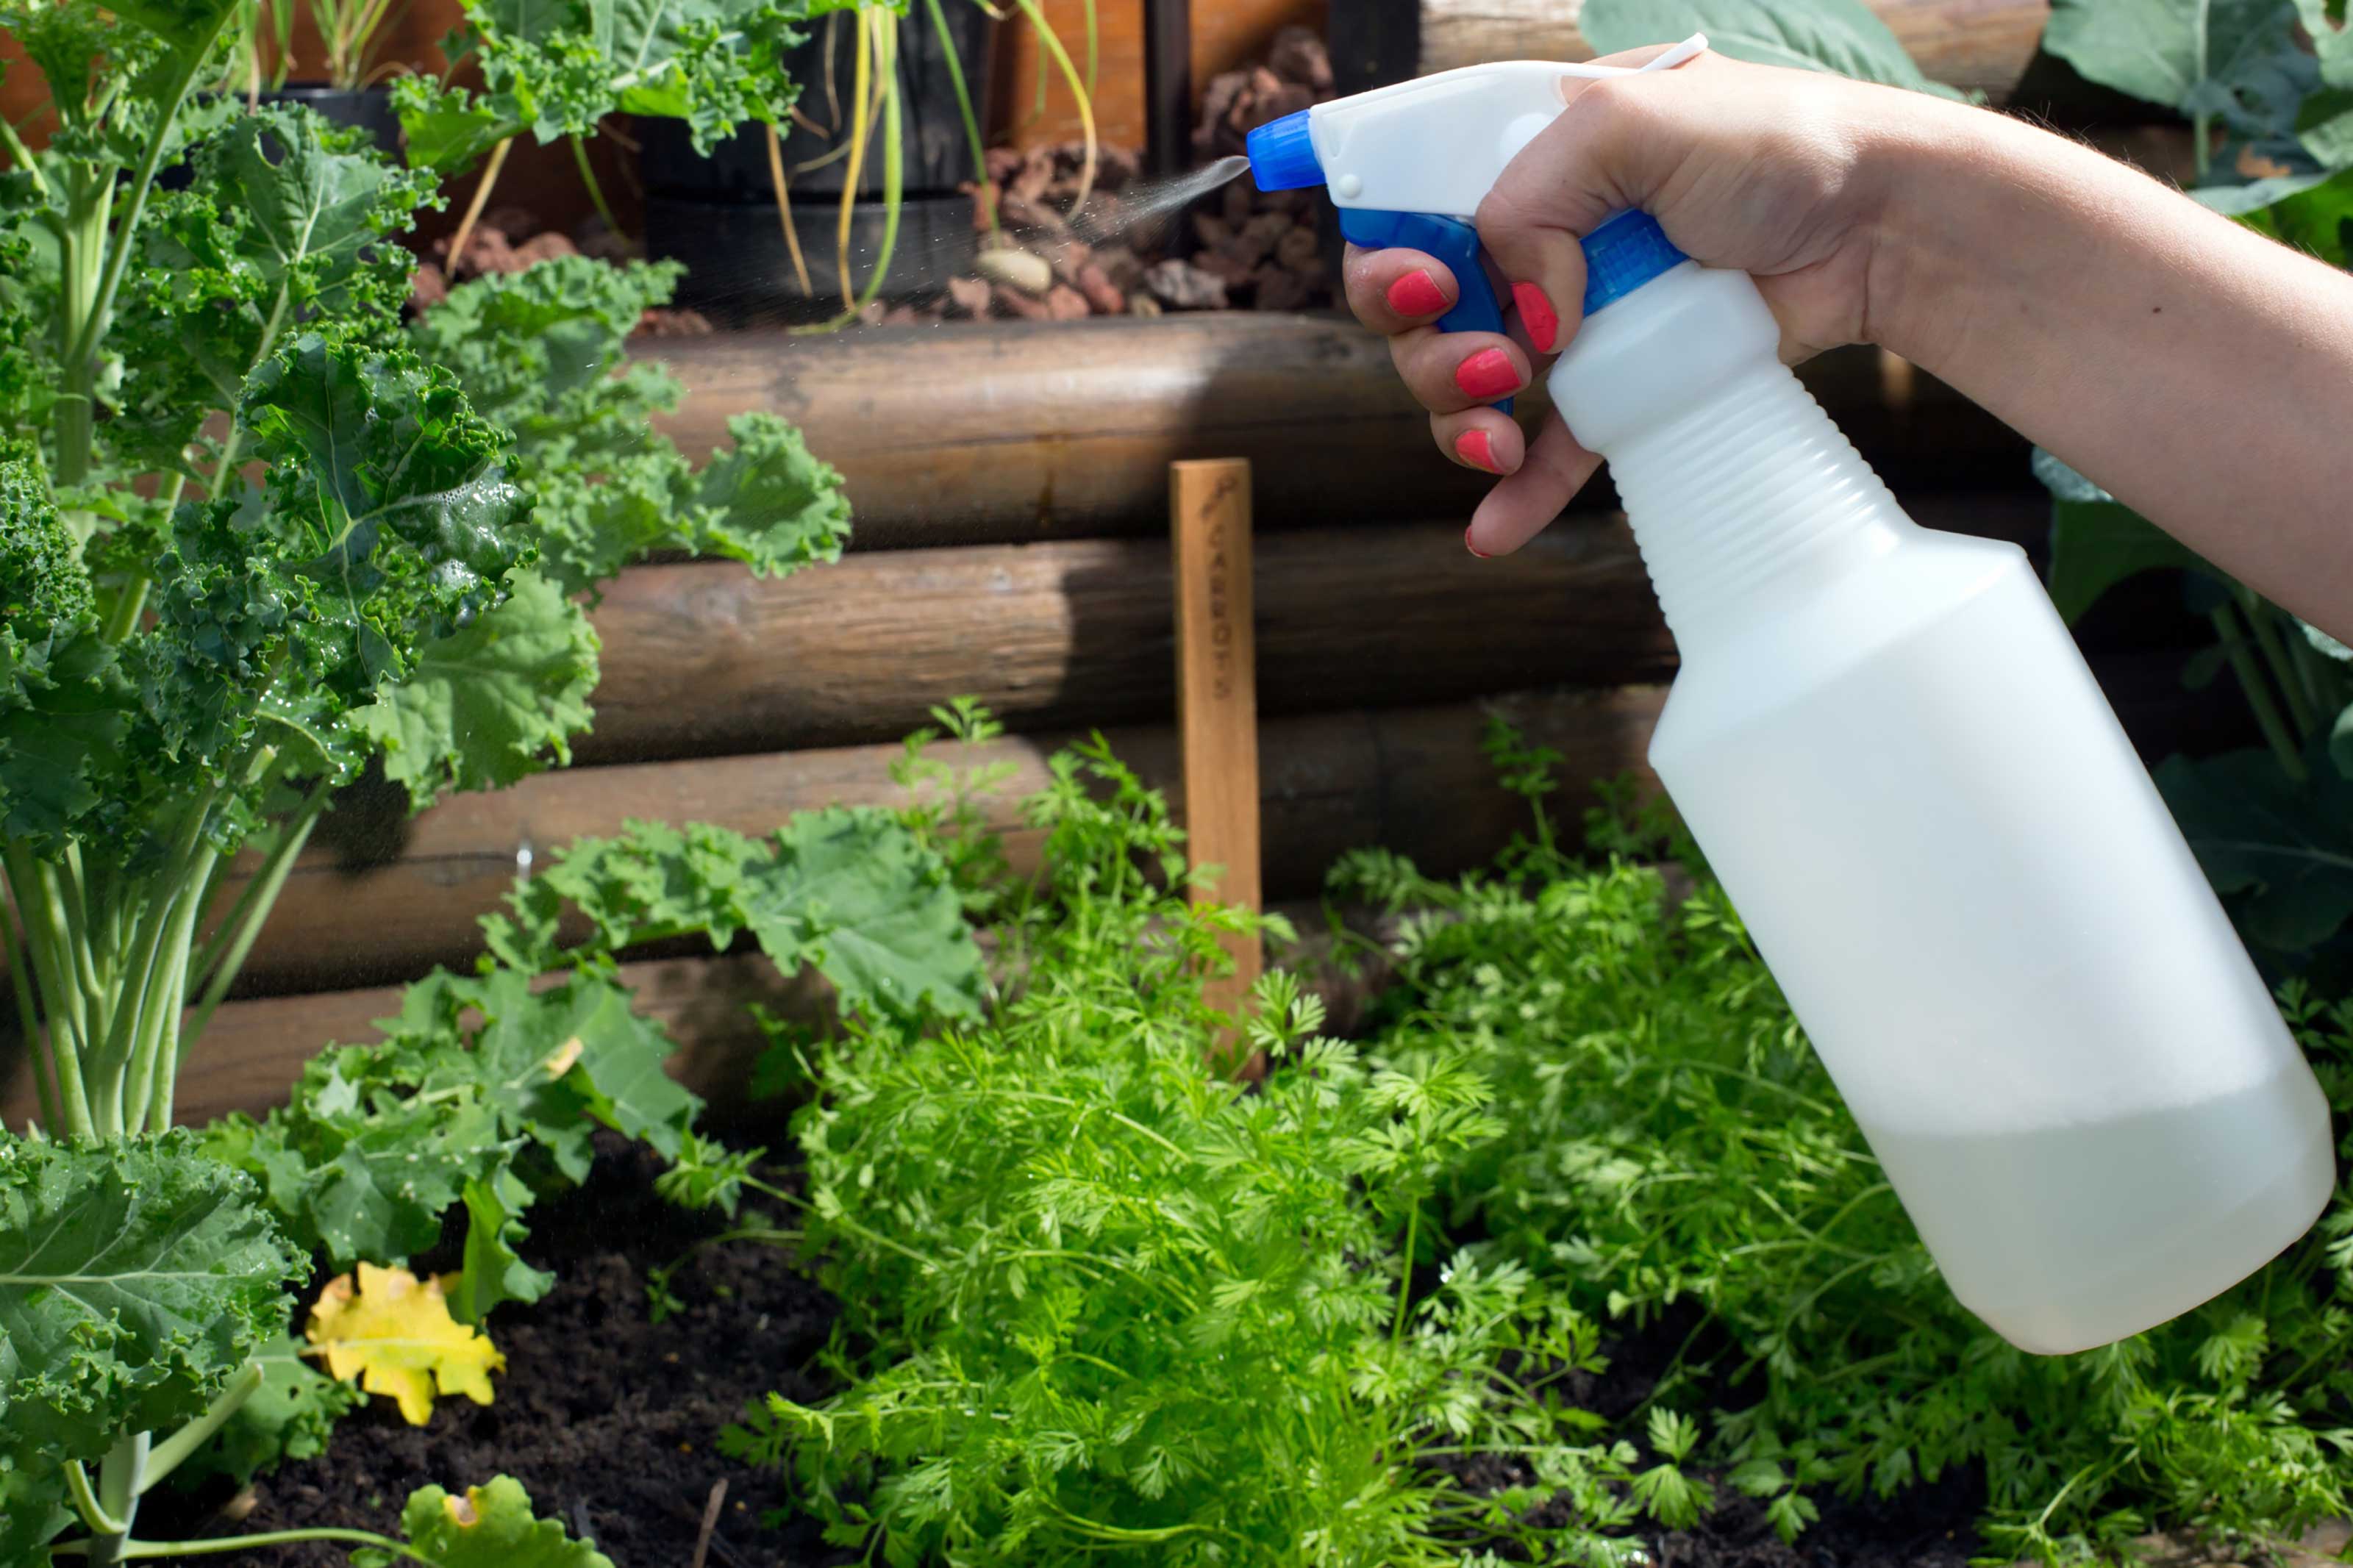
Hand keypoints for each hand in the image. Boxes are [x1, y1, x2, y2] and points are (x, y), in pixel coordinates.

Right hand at [1343, 46, 1977, 554]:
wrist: (1883, 228)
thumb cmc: (1779, 145)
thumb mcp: (1636, 121)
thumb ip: (1538, 193)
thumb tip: (1527, 308)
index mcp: (1529, 157)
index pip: (1411, 209)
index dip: (1392, 258)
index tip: (1429, 288)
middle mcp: (1541, 236)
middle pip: (1424, 311)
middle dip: (1428, 350)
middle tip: (1490, 361)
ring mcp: (1580, 315)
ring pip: (1472, 384)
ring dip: (1458, 419)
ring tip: (1501, 431)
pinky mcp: (1626, 384)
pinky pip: (1553, 448)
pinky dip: (1517, 492)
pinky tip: (1494, 530)